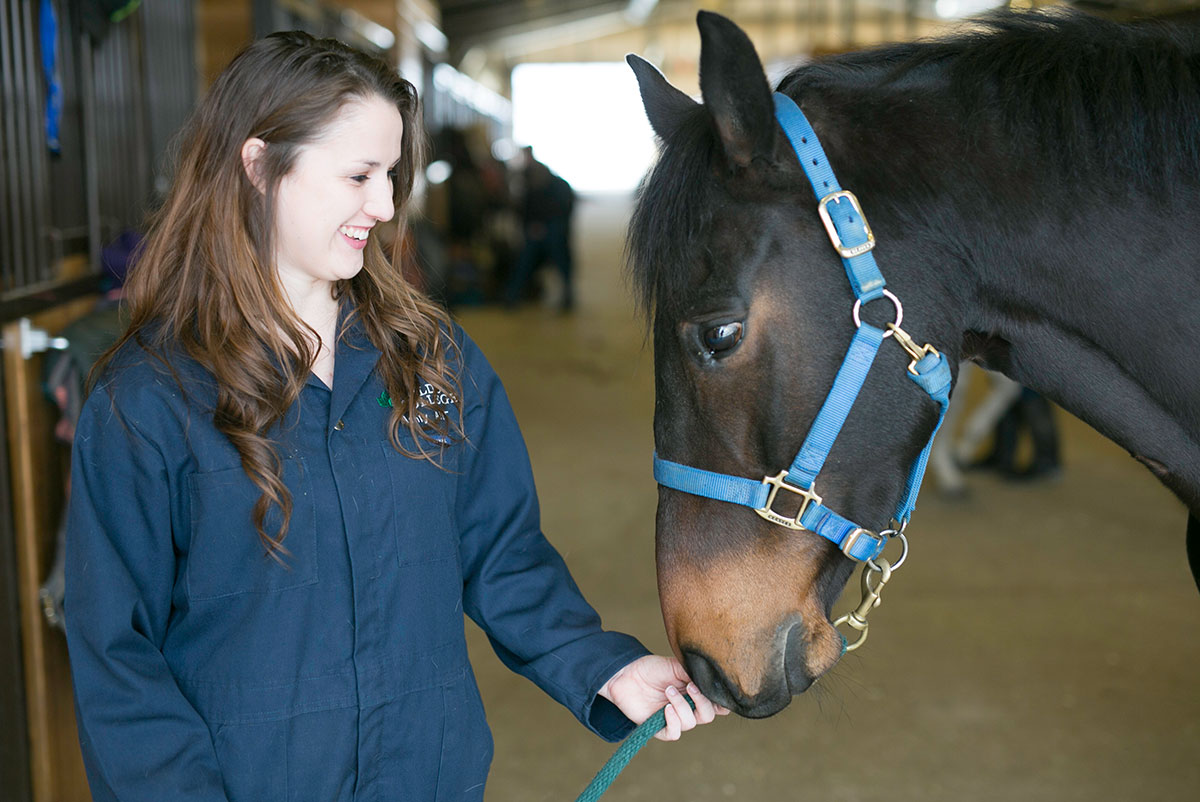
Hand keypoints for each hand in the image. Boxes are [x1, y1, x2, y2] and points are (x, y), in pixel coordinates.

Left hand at [598, 655, 729, 740]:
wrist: (627, 673)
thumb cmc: (652, 669)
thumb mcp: (677, 666)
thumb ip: (694, 673)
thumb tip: (711, 680)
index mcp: (696, 694)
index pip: (718, 706)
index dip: (722, 702)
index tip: (715, 691)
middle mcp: (688, 708)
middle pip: (708, 716)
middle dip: (702, 703)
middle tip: (690, 687)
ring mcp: (674, 719)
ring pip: (690, 723)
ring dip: (681, 706)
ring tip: (668, 690)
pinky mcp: (659, 728)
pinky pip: (674, 733)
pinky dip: (673, 721)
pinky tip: (666, 709)